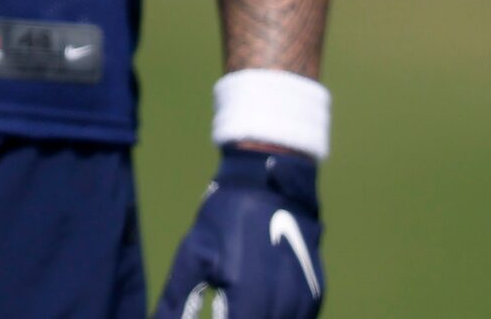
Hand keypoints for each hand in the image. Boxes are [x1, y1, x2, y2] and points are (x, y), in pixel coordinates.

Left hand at [155, 146, 324, 317]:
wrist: (269, 184)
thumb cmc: (224, 220)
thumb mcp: (192, 258)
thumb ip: (176, 303)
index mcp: (248, 303)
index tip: (212, 311)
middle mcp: (281, 309)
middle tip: (220, 307)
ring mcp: (303, 304)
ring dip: (254, 317)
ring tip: (235, 304)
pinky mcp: (315, 296)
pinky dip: (274, 315)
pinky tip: (257, 302)